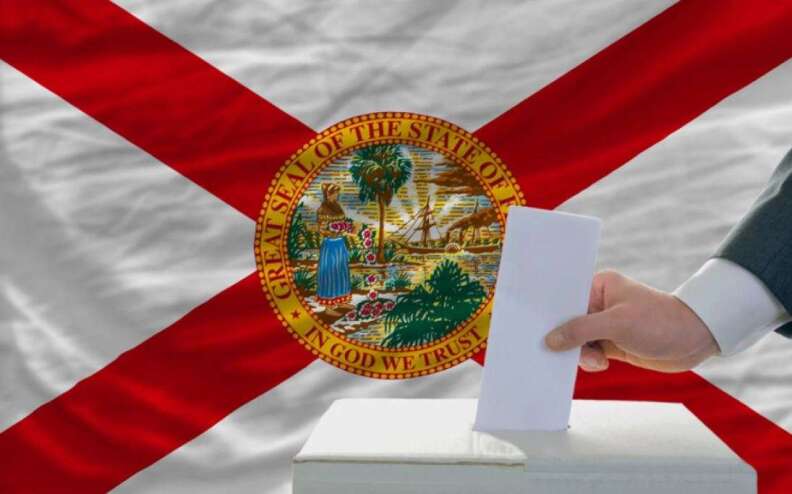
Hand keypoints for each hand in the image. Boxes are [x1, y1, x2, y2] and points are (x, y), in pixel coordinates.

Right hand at [544, 270, 718, 372]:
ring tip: (597, 360)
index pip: (565, 299)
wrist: (695, 340)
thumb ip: (580, 331)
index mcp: (599, 286)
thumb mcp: (616, 324)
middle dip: (566, 338)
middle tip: (563, 351)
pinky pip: (590, 353)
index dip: (551, 315)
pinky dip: (590, 361)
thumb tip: (551, 339)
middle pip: (568, 322)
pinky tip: (601, 364)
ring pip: (578, 341)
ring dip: (581, 354)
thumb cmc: (661, 321)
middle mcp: (600, 304)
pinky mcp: (613, 343)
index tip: (539, 330)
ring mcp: (606, 325)